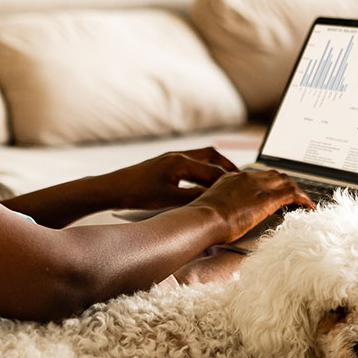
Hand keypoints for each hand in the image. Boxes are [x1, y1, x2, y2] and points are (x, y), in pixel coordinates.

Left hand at [100, 147, 239, 211]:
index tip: (243, 189)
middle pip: (212, 156)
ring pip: (202, 157)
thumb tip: (214, 201)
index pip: (213, 171)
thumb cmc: (138, 193)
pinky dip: (203, 169)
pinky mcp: (166, 163)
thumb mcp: (169, 200)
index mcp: (181, 162)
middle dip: (228, 167)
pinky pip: (192, 162)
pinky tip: (204, 181)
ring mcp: (172, 158)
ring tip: (227, 180)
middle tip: (241, 179)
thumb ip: (194, 198)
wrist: (114, 187)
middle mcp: (178, 156)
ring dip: (216, 166)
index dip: (229, 182)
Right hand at [190, 168, 313, 243]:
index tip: (274, 192)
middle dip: (286, 184)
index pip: (257, 176)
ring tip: (304, 202)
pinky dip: (303, 198)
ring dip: (296, 190)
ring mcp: (257, 186)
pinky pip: (292, 193)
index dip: (270, 183)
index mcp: (232, 178)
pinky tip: (308, 206)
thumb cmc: (202, 220)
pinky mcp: (266, 198)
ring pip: (285, 181)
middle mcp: (246, 177)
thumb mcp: (211, 208)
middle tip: (294, 196)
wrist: (203, 219)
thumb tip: (221, 216)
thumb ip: (220, 207)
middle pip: (274, 175)